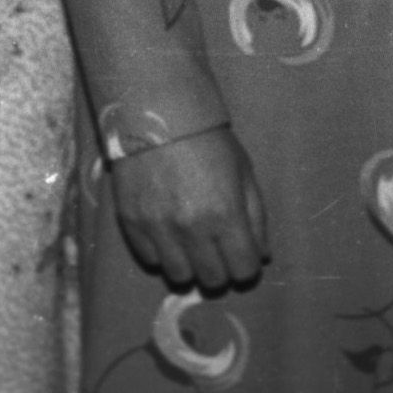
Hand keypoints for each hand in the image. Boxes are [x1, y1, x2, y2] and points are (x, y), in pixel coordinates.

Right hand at [110, 124, 269, 293]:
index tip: (241, 255)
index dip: (246, 266)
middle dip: (220, 269)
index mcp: (226, 214)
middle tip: (216, 249)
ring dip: (189, 265)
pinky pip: (149, 259)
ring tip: (189, 244)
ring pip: (179, 277)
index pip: (243, 271)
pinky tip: (166, 233)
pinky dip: (160, 253)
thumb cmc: (208, 139)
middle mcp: (192, 228)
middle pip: (212, 280)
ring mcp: (158, 228)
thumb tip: (261, 254)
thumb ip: (256, 216)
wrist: (157, 113)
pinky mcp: (131, 222)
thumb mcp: (243, 171)